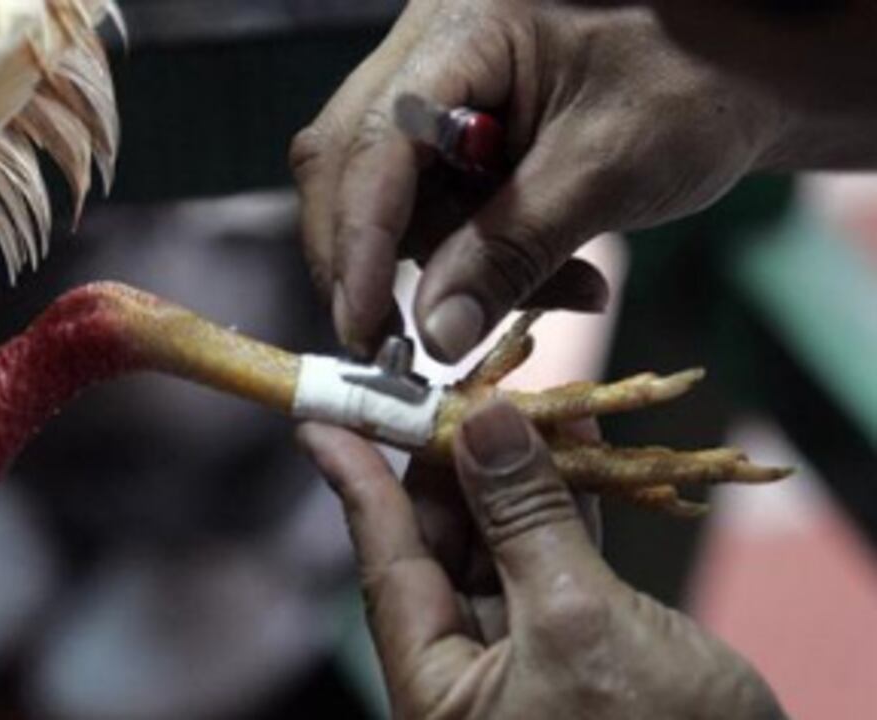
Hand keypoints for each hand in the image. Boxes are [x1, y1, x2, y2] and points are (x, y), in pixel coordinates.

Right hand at [291, 0, 783, 359]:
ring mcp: (429, 90)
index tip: (363, 329)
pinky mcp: (445, 132)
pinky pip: (425, 208)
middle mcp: (424, 51)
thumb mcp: (605, 171)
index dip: (358, 243)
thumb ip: (511, 251)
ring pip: (380, 199)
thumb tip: (435, 337)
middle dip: (369, 264)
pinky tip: (552, 273)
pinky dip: (470, 258)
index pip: (375, 143)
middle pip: (347, 166)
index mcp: (462, 29)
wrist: (741, 70)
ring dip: (441, 268)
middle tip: (397, 348)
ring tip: (561, 288)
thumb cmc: (695, 88)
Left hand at [298, 399, 784, 719]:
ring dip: (513, 473)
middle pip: (440, 548)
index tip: (326, 416)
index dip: (357, 482)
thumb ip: (526, 520)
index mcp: (439, 689)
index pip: (385, 563)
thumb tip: (486, 423)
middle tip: (456, 387)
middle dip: (449, 464)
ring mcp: (529, 663)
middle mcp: (470, 677)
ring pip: (502, 547)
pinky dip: (566, 503)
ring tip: (515, 398)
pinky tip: (574, 444)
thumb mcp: (580, 623)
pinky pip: (558, 561)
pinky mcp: (586, 652)